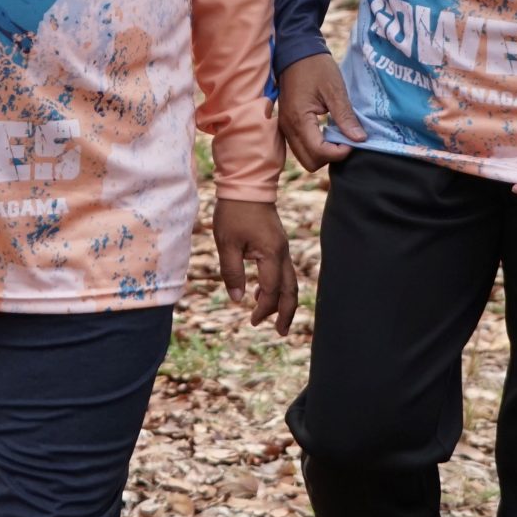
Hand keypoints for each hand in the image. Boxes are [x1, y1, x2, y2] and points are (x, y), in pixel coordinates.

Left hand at [212, 199, 297, 334]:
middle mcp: (282, 252)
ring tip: (273, 319)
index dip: (263, 309)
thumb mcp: (226, 243)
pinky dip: (277, 286)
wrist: (246, 184)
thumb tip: (238, 299)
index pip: (271, 290)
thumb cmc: (234, 212)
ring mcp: (281, 247)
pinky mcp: (277, 242)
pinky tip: (260, 292)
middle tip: (279, 332)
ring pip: (289, 280)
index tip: (251, 321)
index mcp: (271, 253)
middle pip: (290, 289)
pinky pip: (282, 270)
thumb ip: (232, 272)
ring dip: (283, 300)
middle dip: (286, 312)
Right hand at [277, 52, 365, 169]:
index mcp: (299, 120)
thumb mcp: (335, 89)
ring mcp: (285, 127)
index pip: (319, 153)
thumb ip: (345, 116)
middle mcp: (288, 128)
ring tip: (337, 135)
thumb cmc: (316, 67)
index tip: (353, 139)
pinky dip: (315, 146)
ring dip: (323, 152)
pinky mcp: (287, 124)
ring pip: (304, 157)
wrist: (296, 51)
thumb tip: (359, 139)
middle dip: (330, 156)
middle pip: (310, 162)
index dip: (339, 152)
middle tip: (345, 139)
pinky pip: (300, 146)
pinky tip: (326, 131)